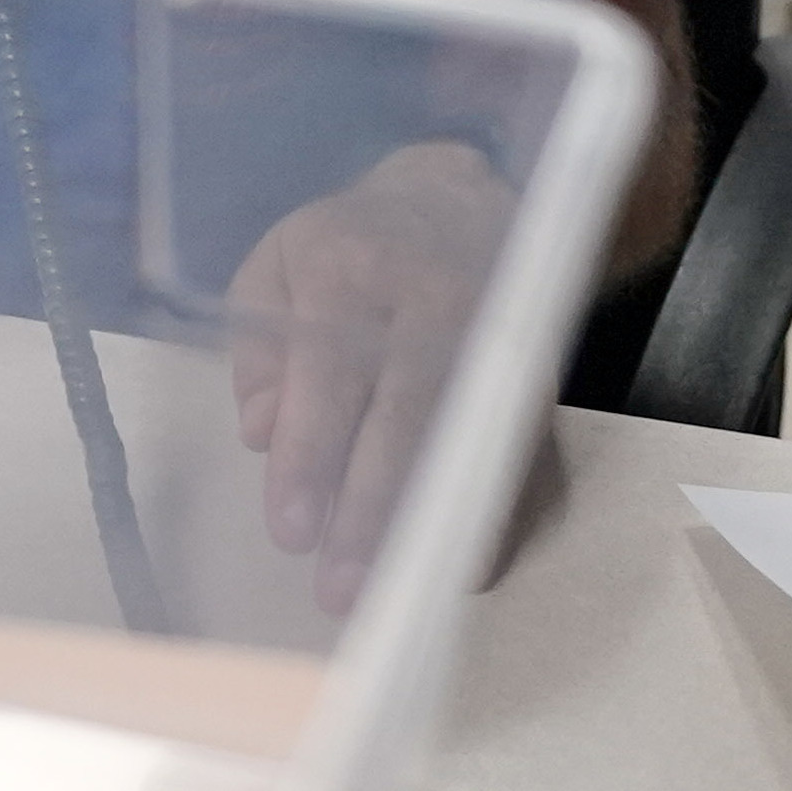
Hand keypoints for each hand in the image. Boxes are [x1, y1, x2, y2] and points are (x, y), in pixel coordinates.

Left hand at [227, 141, 512, 615]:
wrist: (463, 197)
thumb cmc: (351, 245)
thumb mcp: (278, 267)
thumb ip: (259, 351)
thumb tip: (264, 438)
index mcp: (352, 268)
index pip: (328, 375)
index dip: (310, 458)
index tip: (290, 533)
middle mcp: (432, 301)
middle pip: (405, 418)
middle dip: (371, 511)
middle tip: (338, 591)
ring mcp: (494, 337)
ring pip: (465, 440)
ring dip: (433, 524)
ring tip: (398, 593)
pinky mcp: (533, 372)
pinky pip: (518, 451)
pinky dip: (494, 514)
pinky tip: (462, 567)